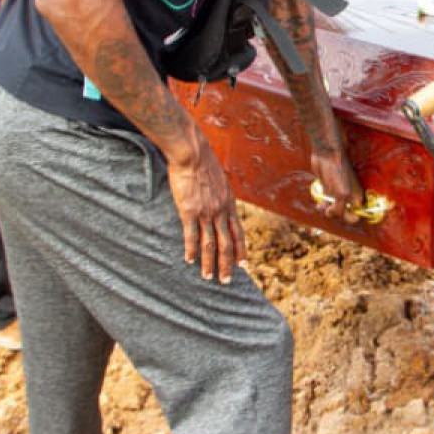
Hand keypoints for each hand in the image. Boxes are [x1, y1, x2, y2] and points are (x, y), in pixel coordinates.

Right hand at [168, 136, 245, 282]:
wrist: (192, 153)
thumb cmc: (204, 162)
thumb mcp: (220, 179)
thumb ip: (221, 194)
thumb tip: (220, 199)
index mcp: (229, 203)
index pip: (238, 232)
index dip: (241, 250)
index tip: (243, 265)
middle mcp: (221, 211)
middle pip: (227, 243)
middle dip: (228, 264)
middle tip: (227, 280)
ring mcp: (206, 212)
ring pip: (210, 244)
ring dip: (210, 263)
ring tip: (208, 277)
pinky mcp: (189, 211)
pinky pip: (191, 235)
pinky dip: (191, 250)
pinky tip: (190, 260)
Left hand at [309, 145, 364, 224]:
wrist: (327, 155)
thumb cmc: (338, 173)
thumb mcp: (341, 194)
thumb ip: (340, 209)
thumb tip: (331, 214)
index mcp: (357, 197)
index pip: (356, 214)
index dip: (348, 218)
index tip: (340, 216)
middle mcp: (349, 196)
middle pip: (344, 213)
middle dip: (335, 214)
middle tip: (328, 210)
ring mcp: (338, 192)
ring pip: (333, 207)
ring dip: (327, 210)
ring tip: (321, 207)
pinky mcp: (328, 187)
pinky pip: (326, 200)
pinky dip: (322, 204)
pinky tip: (319, 204)